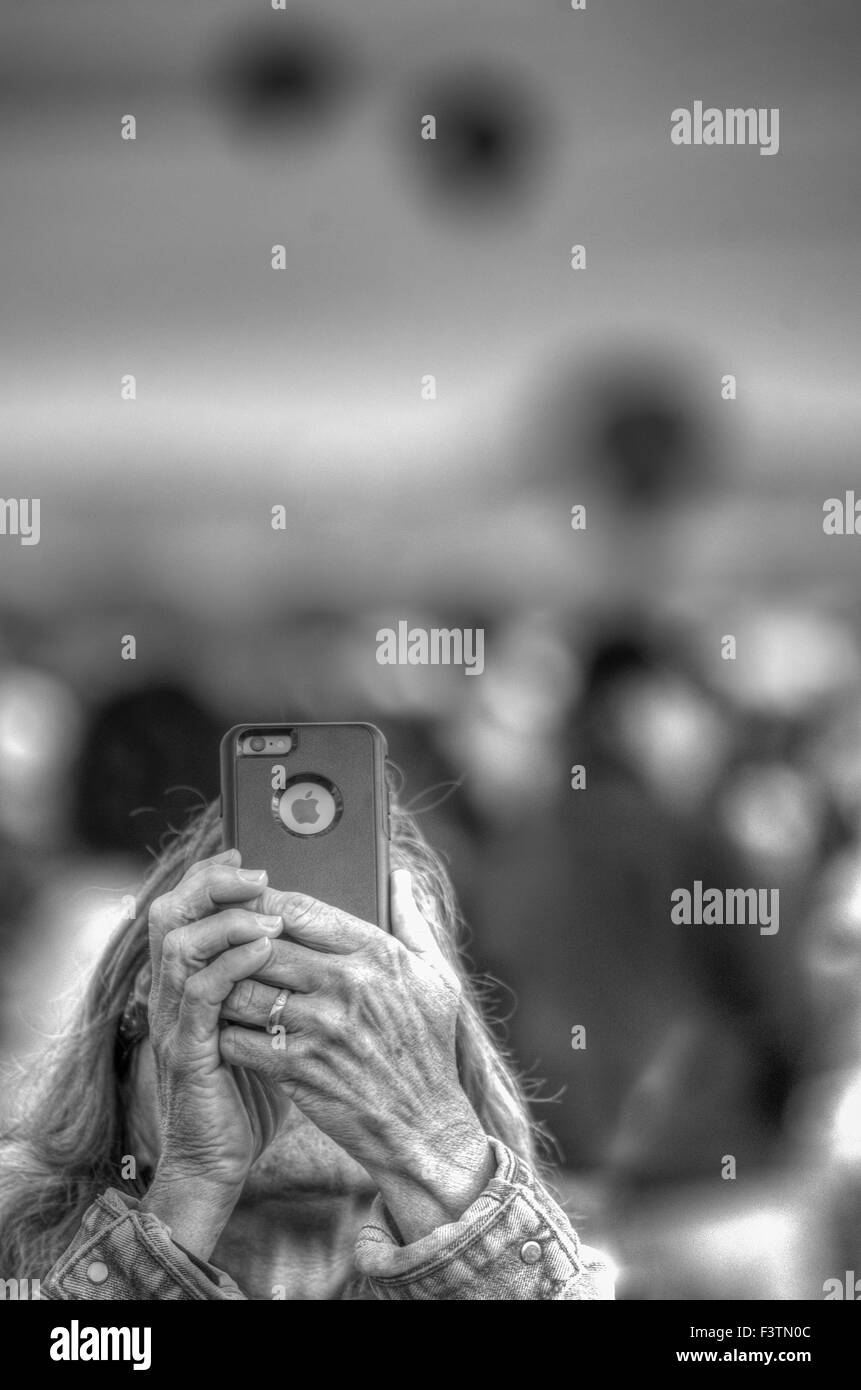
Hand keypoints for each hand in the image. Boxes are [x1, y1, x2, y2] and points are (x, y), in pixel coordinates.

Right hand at [141, 849, 290, 1256]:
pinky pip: (200, 995)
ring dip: (225, 919)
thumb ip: (278, 983)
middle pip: (171, 913)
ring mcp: (176, 1023)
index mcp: (189, 983)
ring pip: (179, 945)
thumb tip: (322, 940)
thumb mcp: (265, 1027)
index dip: (208, 877)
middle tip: (254, 872)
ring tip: (269, 911)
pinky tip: (263, 949)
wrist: (219, 1165)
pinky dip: (230, 963)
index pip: (185, 910)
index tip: (243, 856)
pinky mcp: (188, 1052)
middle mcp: (173, 995)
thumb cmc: (251, 1095)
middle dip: (210, 883)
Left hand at [219, 870, 493, 1241]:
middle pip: (261, 943)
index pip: (300, 908)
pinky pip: (238, 1037)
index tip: (245, 902)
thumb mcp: (437, 978)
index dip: (262, 900)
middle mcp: (345, 984)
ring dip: (223, 986)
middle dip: (233, 941)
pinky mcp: (297, 1069)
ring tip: (215, 986)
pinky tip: (224, 1030)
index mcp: (377, 954)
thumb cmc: (429, 1050)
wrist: (425, 1130)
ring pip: (241, 988)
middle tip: (216, 944)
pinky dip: (224, 1032)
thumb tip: (397, 876)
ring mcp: (319, 1027)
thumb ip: (413, 921)